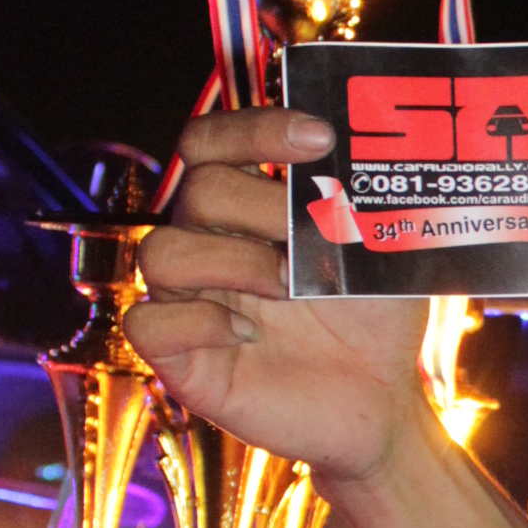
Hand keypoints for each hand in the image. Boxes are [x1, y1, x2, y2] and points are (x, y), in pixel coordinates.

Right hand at [131, 107, 428, 487]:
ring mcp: (191, 301)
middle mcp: (210, 245)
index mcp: (247, 209)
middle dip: (262, 209)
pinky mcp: (182, 358)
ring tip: (286, 291)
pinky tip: (247, 334)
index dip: (254, 127)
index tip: (319, 138)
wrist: (379, 400)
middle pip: (198, 188)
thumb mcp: (381, 252)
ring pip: (162, 250)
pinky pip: (146, 323)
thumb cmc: (372, 321)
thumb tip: (378, 145)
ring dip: (233, 263)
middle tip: (310, 246)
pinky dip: (196, 322)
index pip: (213, 142)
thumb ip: (367, 199)